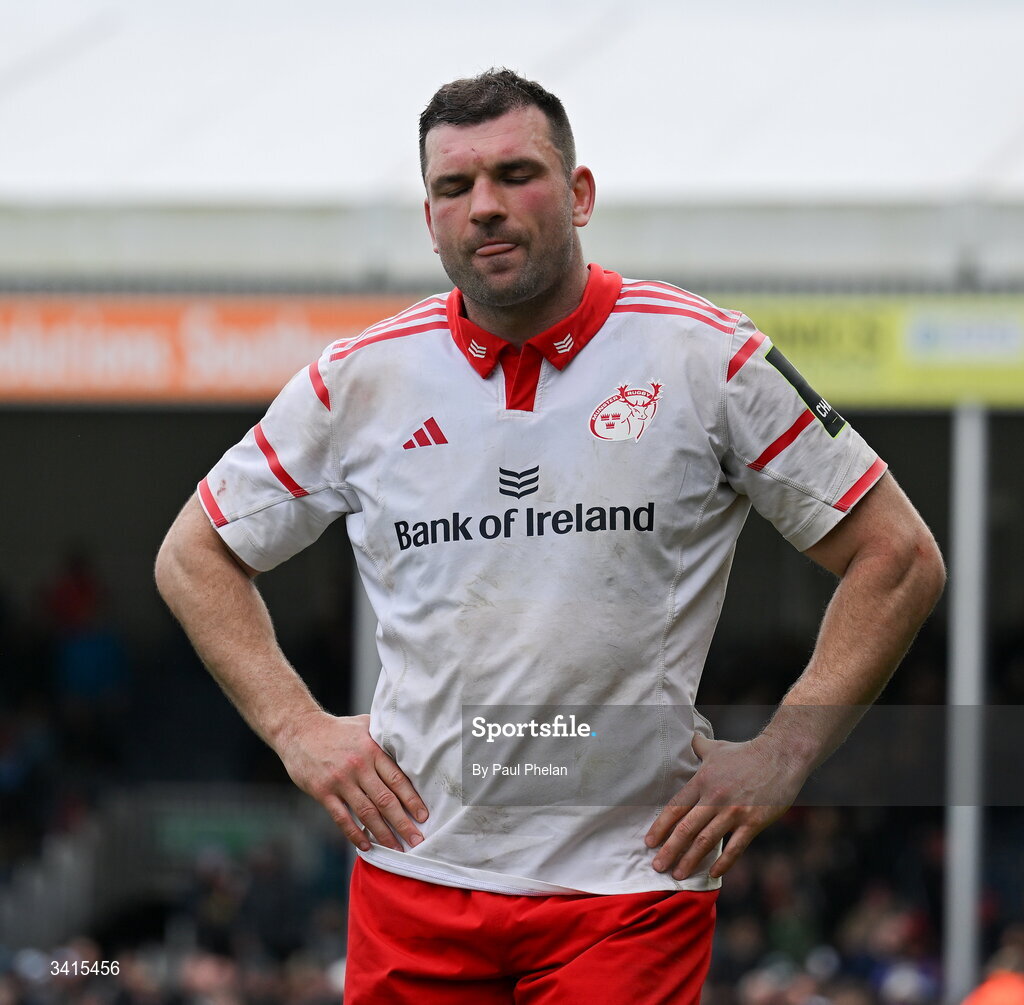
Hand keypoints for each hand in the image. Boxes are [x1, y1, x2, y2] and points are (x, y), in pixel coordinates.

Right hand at [277, 711, 427, 852]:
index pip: (397, 779)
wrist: (300, 730)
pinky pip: (342, 817)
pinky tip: (366, 845)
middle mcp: (359, 766)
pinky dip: (355, 834)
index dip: (411, 800)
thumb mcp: (365, 724)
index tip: (424, 816)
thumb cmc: (337, 729)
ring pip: (366, 812)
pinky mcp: (323, 792)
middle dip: (403, 823)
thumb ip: (385, 735)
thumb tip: (410, 740)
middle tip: (417, 841)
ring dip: (383, 833)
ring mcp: (340, 780)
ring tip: (396, 848)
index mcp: (372, 750)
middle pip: (385, 800)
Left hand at [644, 733, 807, 880]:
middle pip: (686, 828)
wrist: (780, 756)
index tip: (649, 842)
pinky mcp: (753, 822)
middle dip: (669, 850)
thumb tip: (689, 736)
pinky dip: (723, 863)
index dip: (660, 827)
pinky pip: (735, 848)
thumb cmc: (745, 752)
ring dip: (690, 860)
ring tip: (678, 875)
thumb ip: (699, 746)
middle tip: (657, 866)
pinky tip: (712, 874)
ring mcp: (734, 811)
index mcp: (702, 781)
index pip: (675, 808)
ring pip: (706, 841)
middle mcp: (714, 798)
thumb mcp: (716, 748)